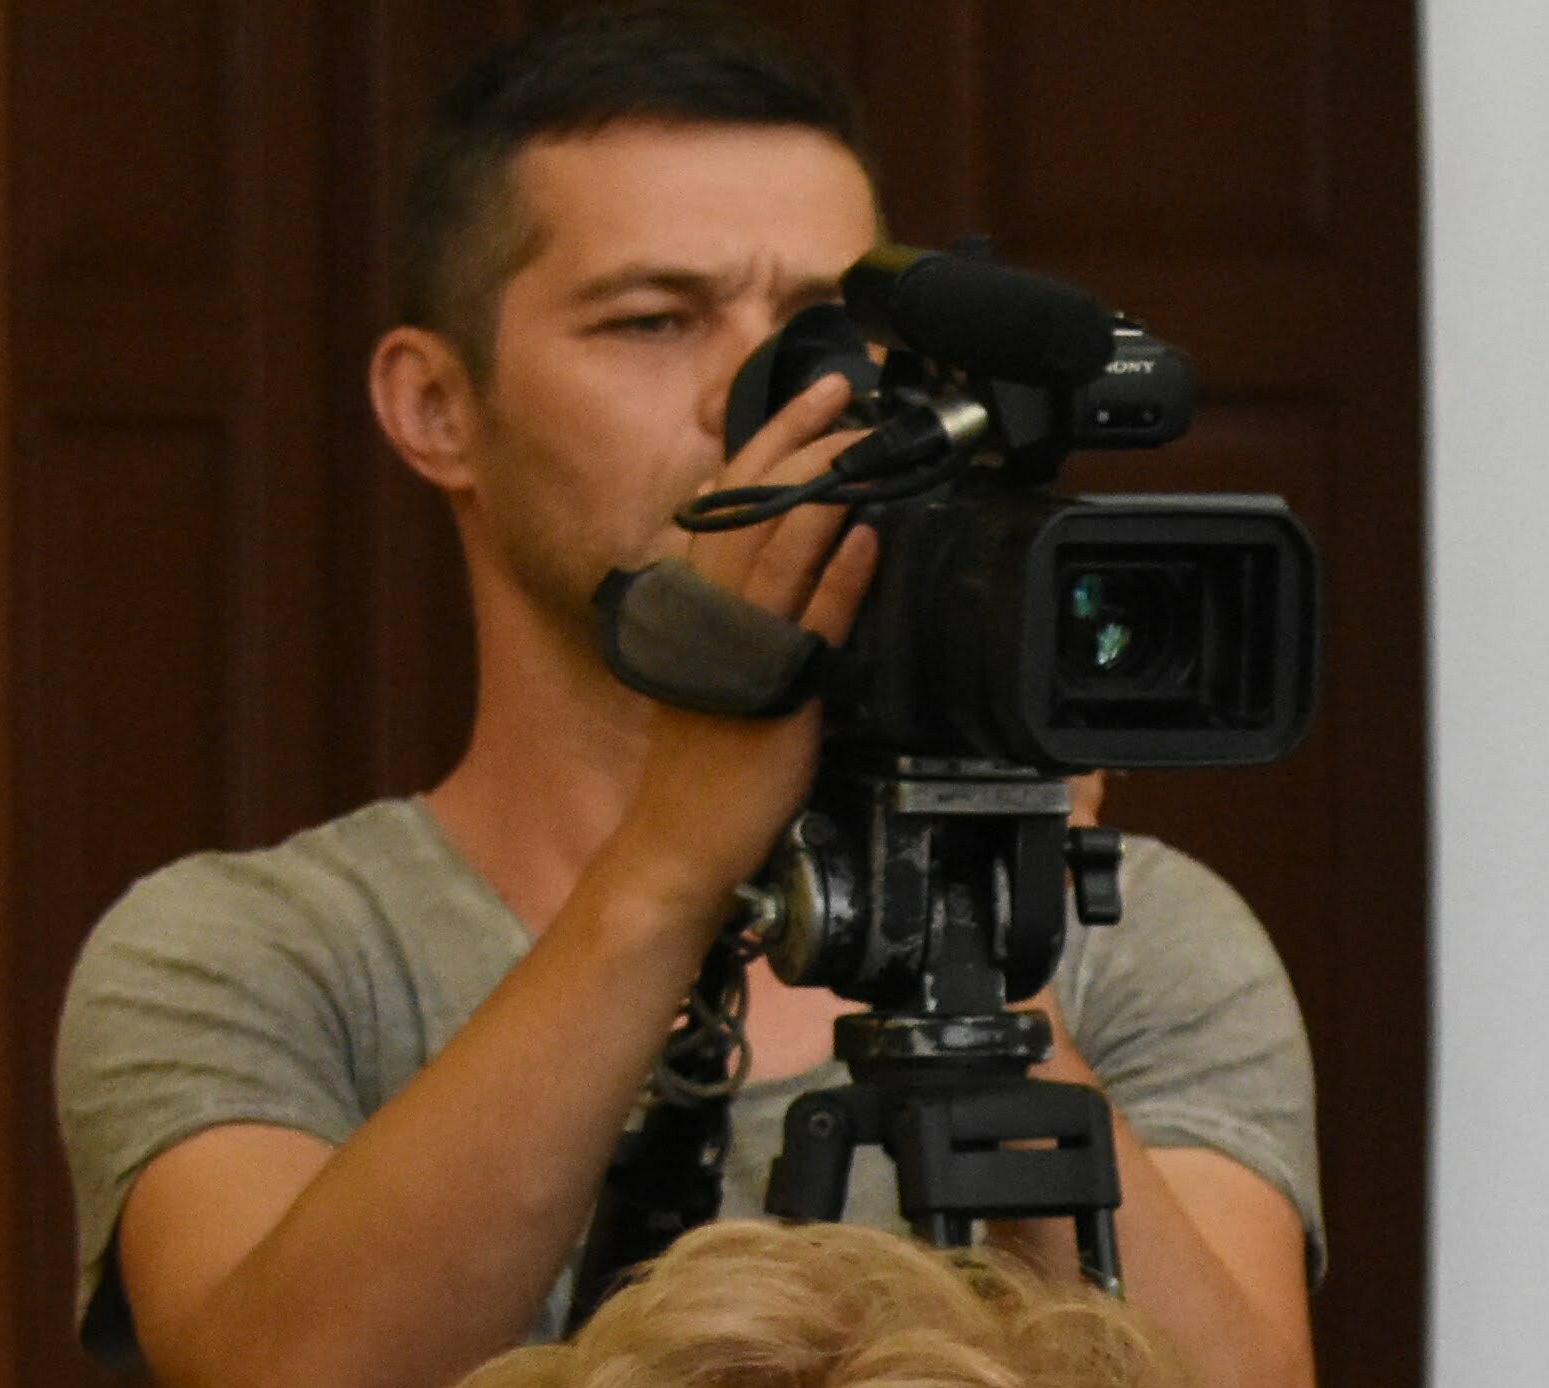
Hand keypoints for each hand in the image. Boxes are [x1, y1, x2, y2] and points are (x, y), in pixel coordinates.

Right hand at [595, 369, 887, 911]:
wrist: (681, 832)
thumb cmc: (707, 752)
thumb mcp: (721, 656)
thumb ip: (750, 598)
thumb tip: (797, 540)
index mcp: (695, 593)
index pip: (733, 494)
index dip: (774, 436)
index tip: (818, 394)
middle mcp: (709, 608)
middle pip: (753, 503)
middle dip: (801, 440)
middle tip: (849, 395)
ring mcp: (739, 648)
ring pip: (779, 549)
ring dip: (825, 492)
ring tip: (867, 449)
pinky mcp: (770, 693)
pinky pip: (807, 625)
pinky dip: (837, 580)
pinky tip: (867, 541)